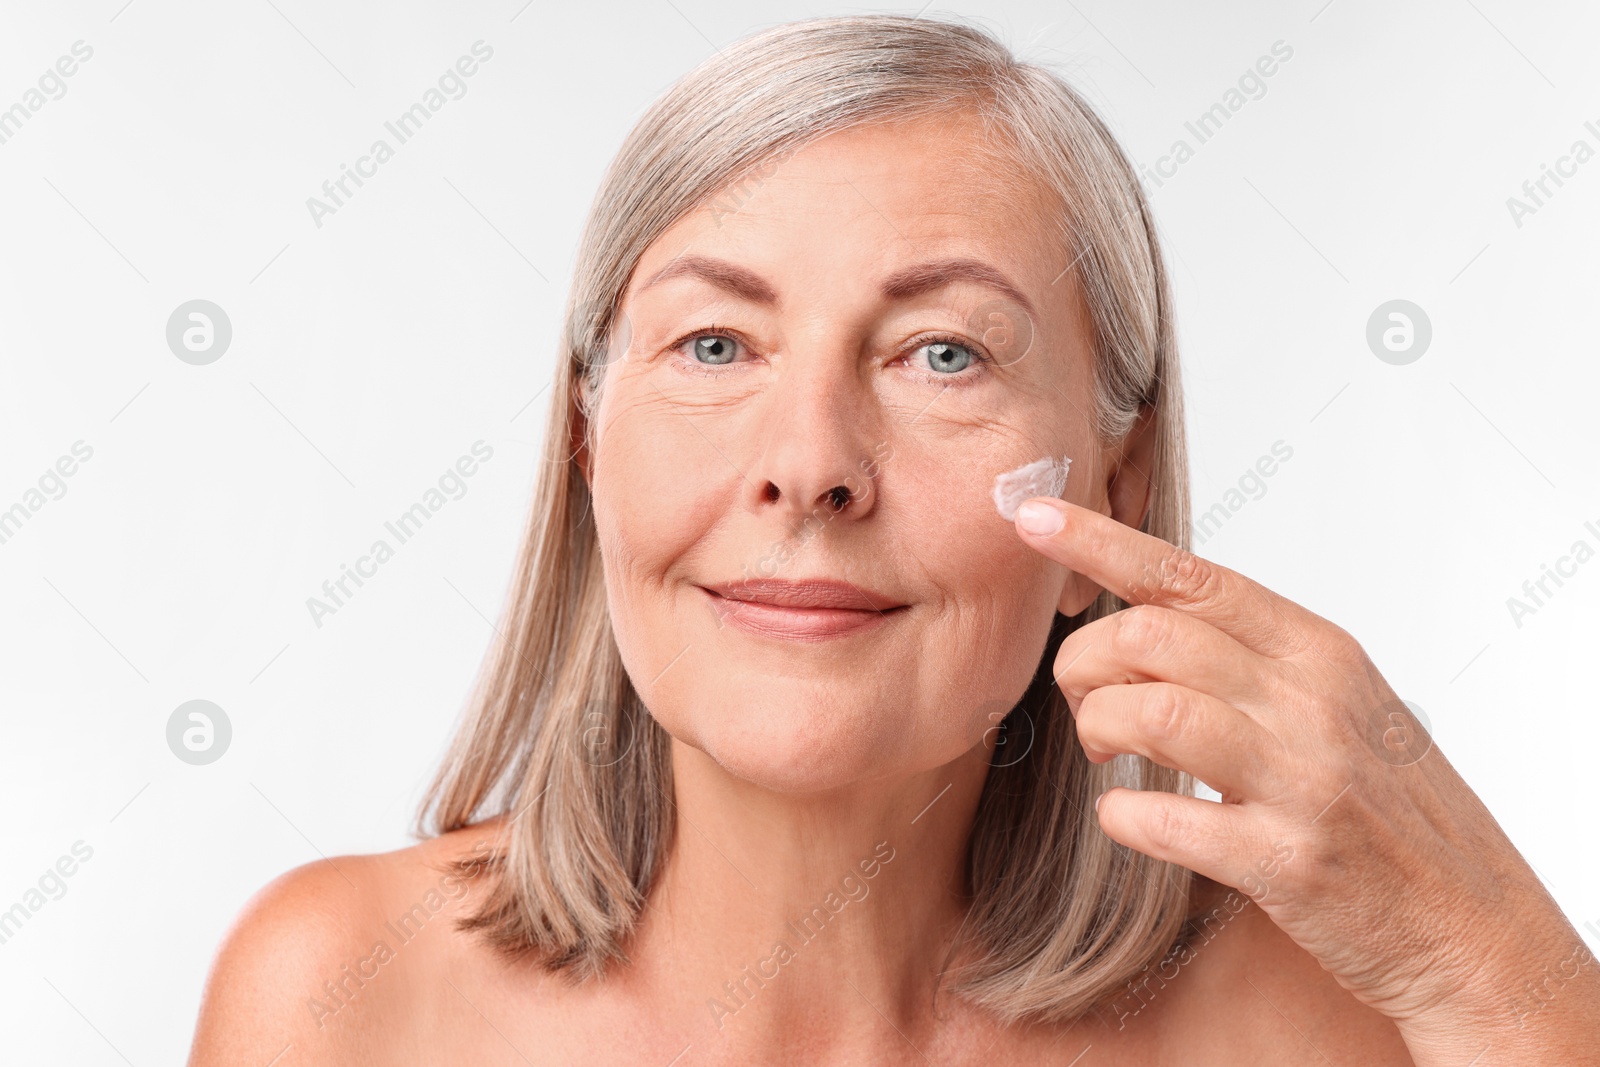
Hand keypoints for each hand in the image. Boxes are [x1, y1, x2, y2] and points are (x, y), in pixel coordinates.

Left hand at [1012, 496, 1599, 1056]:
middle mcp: (1312, 702)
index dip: (1101, 542)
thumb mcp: (1336, 703)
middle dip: (1084, 664)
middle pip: (1148, 638)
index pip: (1189, 575)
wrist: (1471, 924)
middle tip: (1086, 701)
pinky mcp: (1285, 861)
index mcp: (1318, 650)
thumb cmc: (1387, 808)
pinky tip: (1131, 818)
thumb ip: (1250, 657)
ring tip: (1104, 753)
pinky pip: (1158, 820)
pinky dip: (1119, 817)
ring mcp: (1302, 781)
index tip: (1033, 516)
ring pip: (1148, 713)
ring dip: (1097, 729)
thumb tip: (1137, 618)